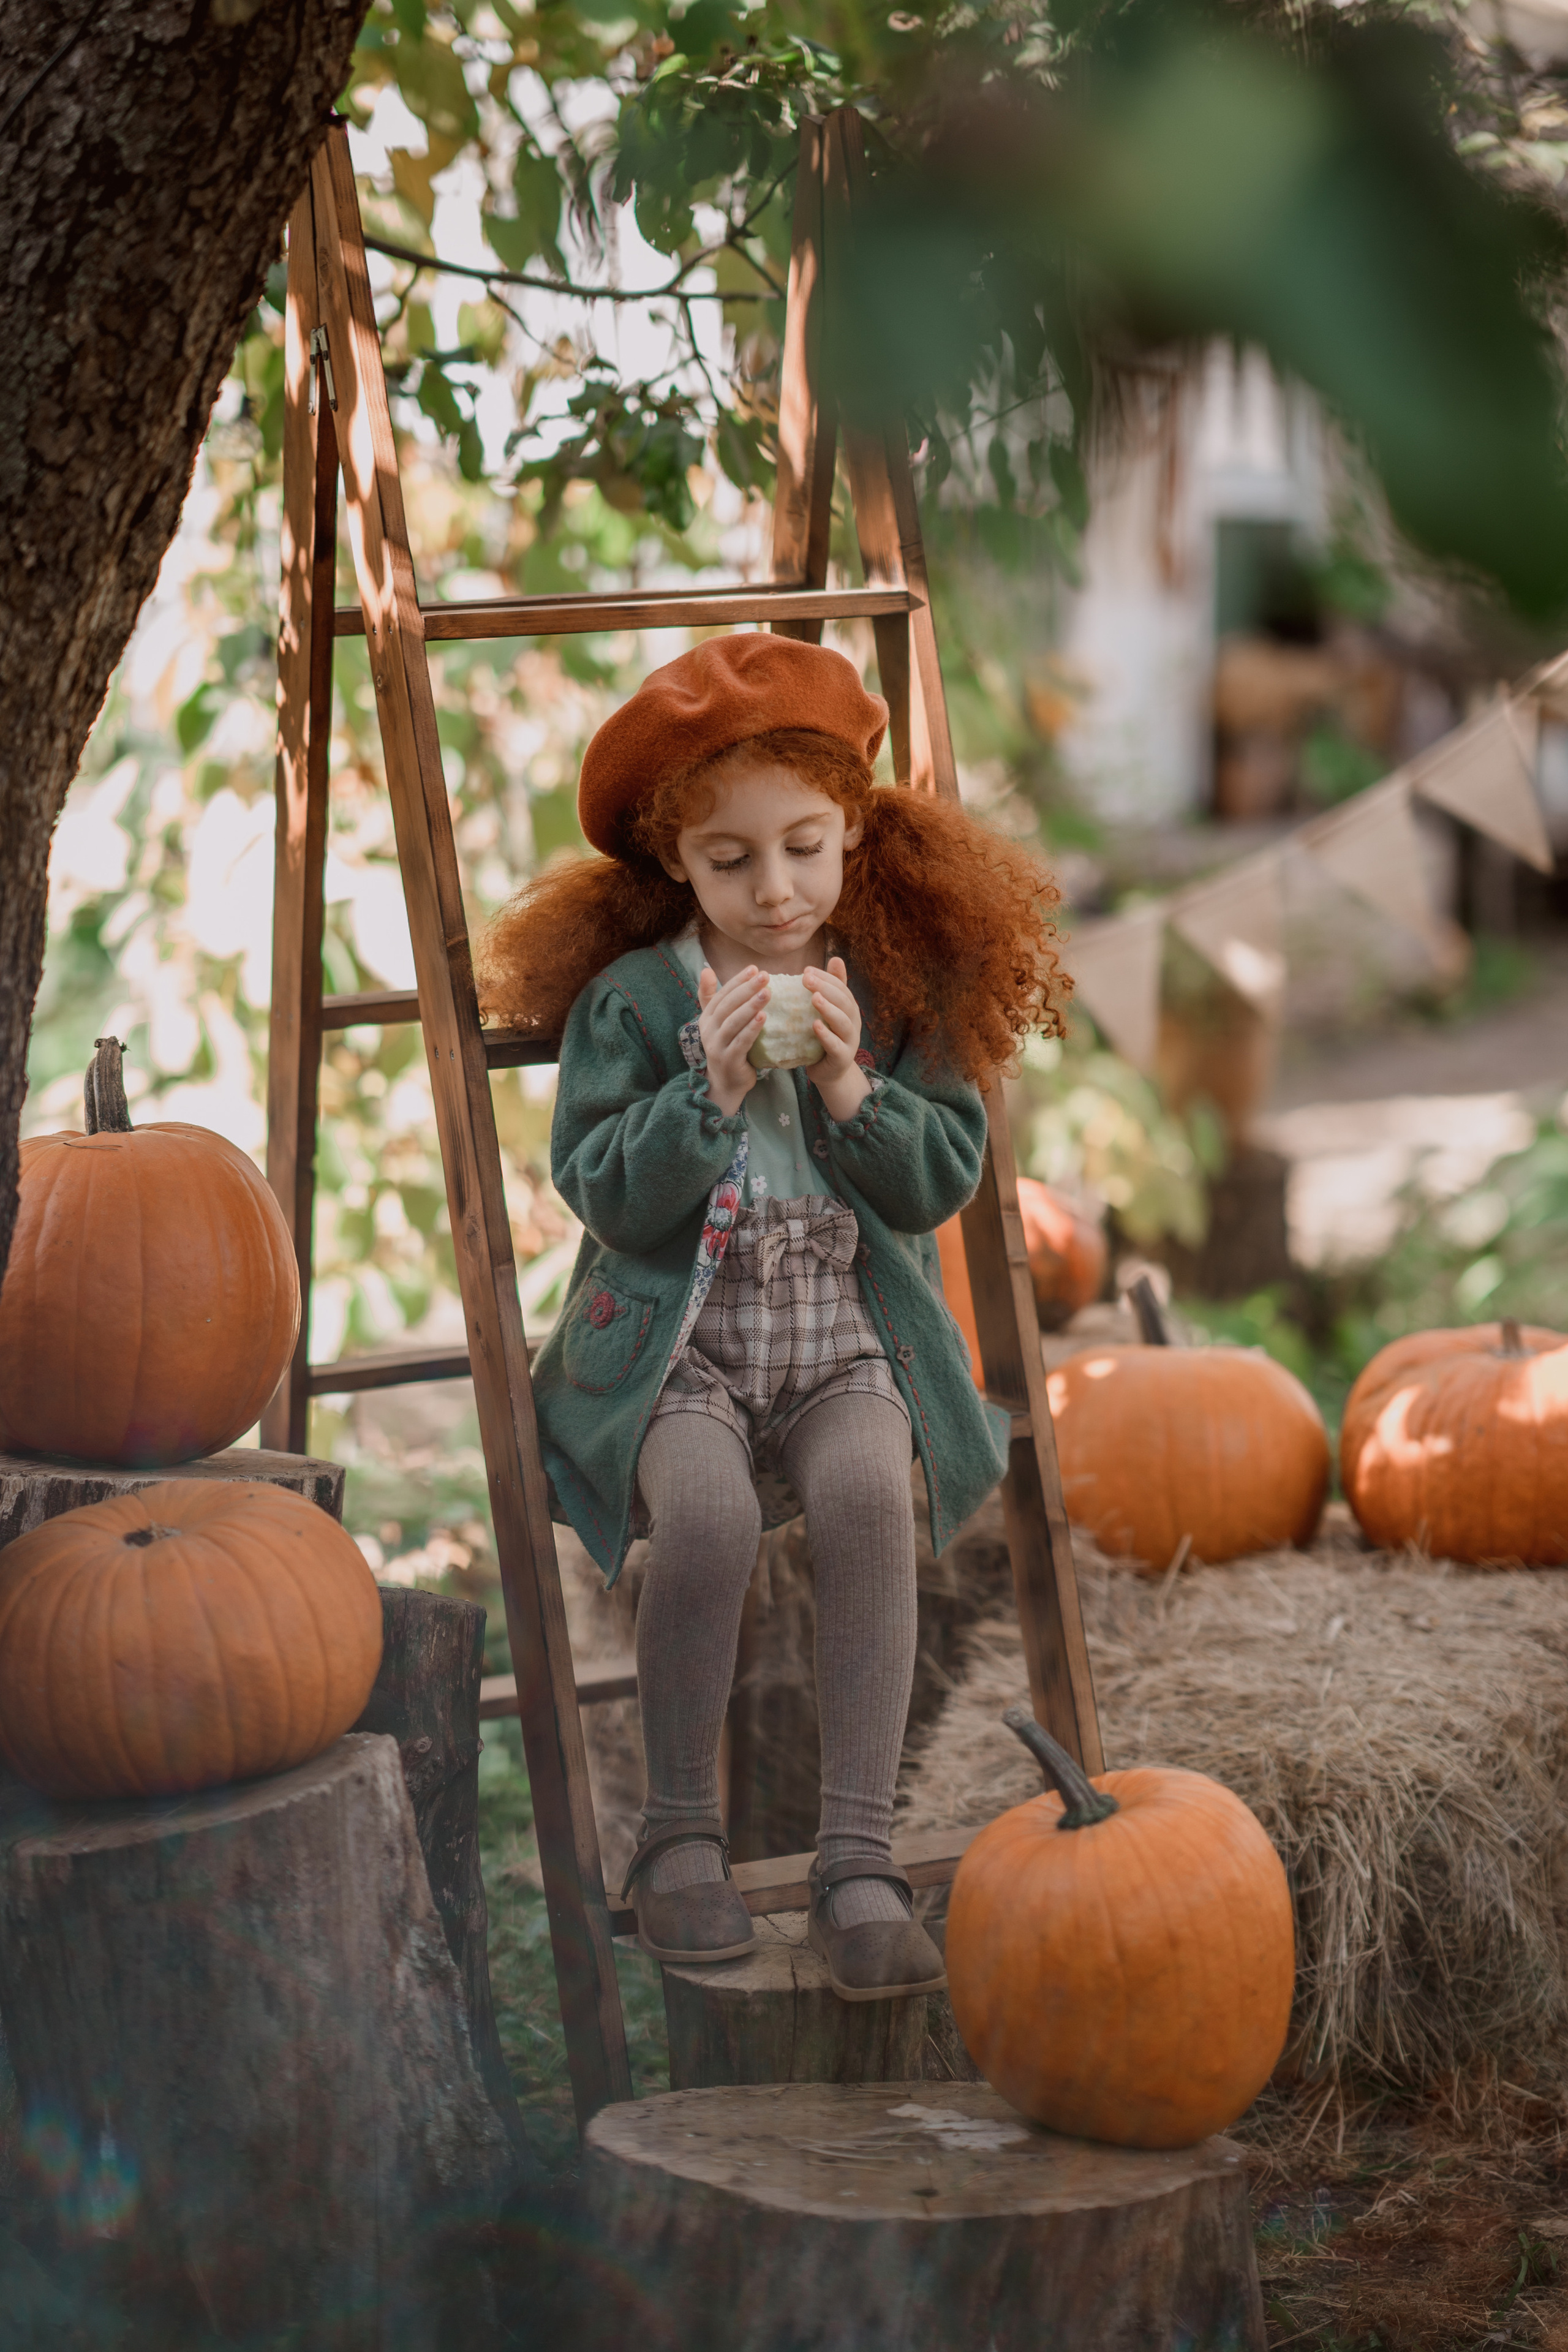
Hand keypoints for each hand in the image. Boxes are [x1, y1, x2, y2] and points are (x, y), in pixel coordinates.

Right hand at [697, 964, 766, 1116]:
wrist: (726, 1083)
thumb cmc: (727, 1047)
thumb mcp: (718, 1023)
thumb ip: (712, 998)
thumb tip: (706, 970)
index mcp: (707, 1018)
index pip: (722, 995)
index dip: (737, 981)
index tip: (754, 969)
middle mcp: (709, 1031)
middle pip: (728, 1006)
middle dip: (746, 989)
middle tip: (765, 976)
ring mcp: (717, 1046)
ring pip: (733, 1022)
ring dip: (751, 1006)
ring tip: (767, 993)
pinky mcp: (728, 1060)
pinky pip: (741, 1042)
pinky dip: (752, 1029)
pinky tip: (764, 1017)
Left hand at [802, 957, 870, 1122]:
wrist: (829, 1072)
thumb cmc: (825, 1037)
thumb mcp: (828, 1011)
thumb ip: (831, 988)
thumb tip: (836, 958)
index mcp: (849, 1008)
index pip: (840, 987)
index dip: (825, 977)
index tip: (805, 970)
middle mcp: (853, 1022)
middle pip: (843, 1001)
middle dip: (826, 988)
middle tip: (806, 978)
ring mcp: (850, 1040)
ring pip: (843, 1022)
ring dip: (828, 1009)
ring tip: (813, 998)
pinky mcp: (842, 1058)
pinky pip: (836, 1046)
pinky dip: (826, 1035)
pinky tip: (815, 1026)